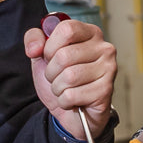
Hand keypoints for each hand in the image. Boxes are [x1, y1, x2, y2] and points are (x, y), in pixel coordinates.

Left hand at [23, 18, 116, 138]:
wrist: (73, 113)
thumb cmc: (61, 79)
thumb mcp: (42, 56)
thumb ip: (34, 40)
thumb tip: (35, 47)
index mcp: (90, 33)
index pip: (66, 29)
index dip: (50, 46)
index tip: (50, 57)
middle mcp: (104, 48)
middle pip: (64, 56)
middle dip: (51, 72)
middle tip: (58, 78)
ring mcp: (108, 68)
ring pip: (69, 77)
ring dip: (58, 88)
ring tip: (65, 89)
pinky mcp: (106, 90)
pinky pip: (72, 95)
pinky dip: (64, 101)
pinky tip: (73, 100)